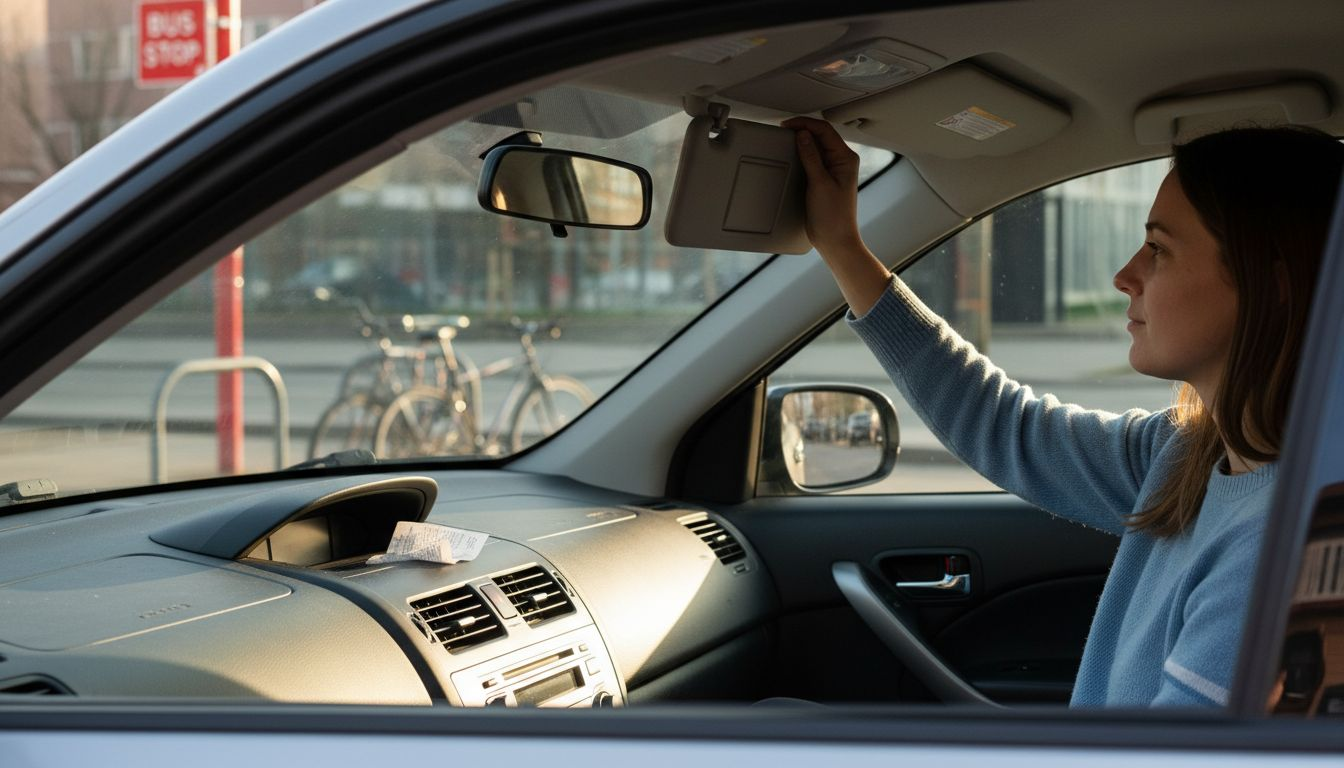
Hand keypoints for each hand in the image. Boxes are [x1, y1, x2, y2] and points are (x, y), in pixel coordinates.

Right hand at [782, 117, 890, 315]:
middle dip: (802, 129)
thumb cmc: (834, 217)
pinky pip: (812, 159)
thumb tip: (803, 135)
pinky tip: (791, 156)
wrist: (835, 240)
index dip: (805, 124)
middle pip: (821, 136)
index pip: (825, 131)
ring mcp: (833, 169)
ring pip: (816, 146)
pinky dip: (801, 154)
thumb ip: (811, 157)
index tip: (787, 126)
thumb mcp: (819, 184)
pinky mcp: (824, 179)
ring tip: (785, 140)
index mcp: (846, 158)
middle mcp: (841, 161)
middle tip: (783, 131)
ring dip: (801, 141)